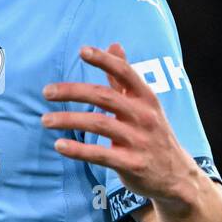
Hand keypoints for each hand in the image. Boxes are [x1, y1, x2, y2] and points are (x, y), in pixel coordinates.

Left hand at [41, 42, 205, 213]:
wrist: (176, 176)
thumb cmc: (153, 134)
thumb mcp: (145, 105)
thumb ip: (125, 79)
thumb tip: (114, 45)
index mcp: (147, 99)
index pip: (126, 73)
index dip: (105, 60)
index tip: (83, 51)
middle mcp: (144, 117)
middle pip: (104, 97)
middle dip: (73, 92)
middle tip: (46, 92)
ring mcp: (139, 141)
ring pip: (99, 124)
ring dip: (68, 120)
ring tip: (45, 120)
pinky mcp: (132, 164)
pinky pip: (101, 155)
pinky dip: (78, 150)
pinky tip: (59, 145)